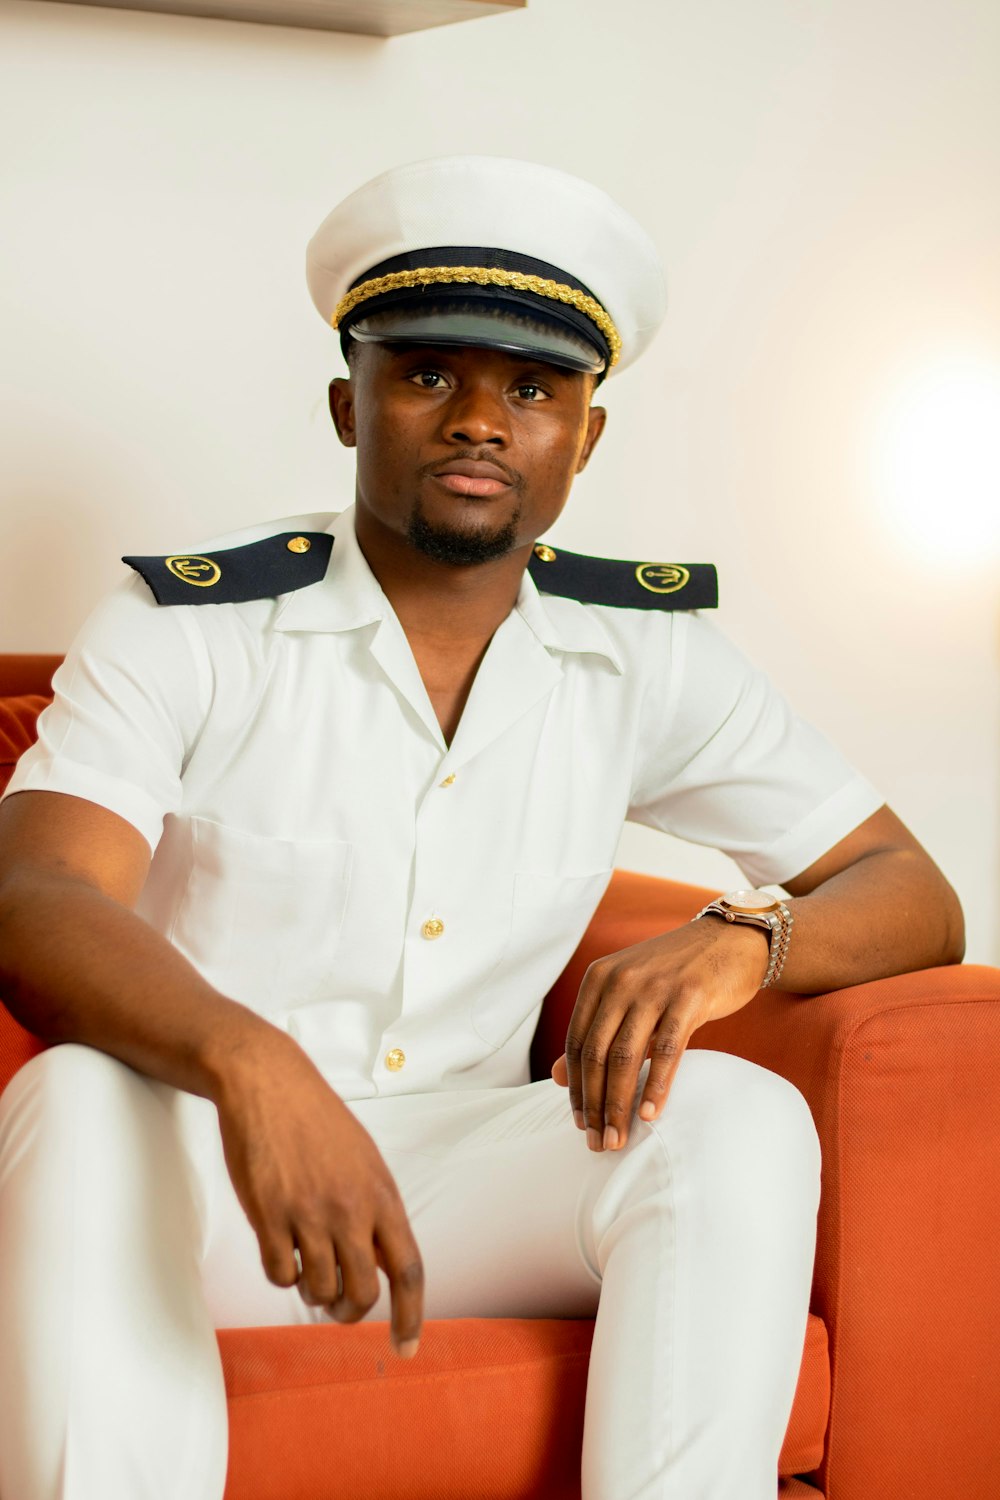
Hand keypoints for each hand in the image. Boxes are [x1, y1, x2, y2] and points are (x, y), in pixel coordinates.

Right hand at [212, 1028, 423, 1357]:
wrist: (268, 1083)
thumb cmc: (317, 1120)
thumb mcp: (364, 1159)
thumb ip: (375, 1209)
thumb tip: (379, 1261)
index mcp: (382, 1194)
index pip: (409, 1269)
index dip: (412, 1316)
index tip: (406, 1348)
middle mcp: (350, 1209)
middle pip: (362, 1292)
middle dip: (351, 1311)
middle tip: (339, 1307)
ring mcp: (308, 1213)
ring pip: (319, 1289)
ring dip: (314, 1292)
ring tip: (308, 1269)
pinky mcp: (269, 1215)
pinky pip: (279, 1274)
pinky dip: (282, 1273)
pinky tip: (280, 1250)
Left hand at [551, 917, 769, 1151]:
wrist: (729, 941)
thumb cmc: (675, 974)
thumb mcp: (628, 994)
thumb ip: (594, 1031)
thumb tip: (556, 1077)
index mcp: (599, 979)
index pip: (577, 1043)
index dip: (576, 1088)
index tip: (580, 1123)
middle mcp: (620, 980)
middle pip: (596, 1053)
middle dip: (594, 1104)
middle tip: (598, 1142)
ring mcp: (654, 987)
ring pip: (625, 1056)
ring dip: (619, 1103)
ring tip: (619, 1138)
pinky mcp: (689, 997)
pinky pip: (666, 1050)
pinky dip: (656, 1086)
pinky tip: (650, 1114)